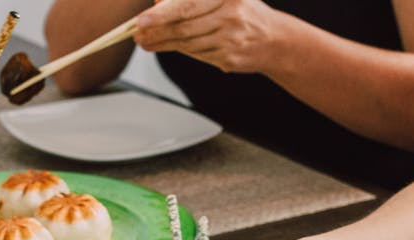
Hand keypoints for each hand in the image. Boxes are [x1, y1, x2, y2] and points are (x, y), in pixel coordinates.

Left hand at [134, 0, 277, 72]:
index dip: (162, 14)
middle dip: (156, 32)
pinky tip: (171, 46)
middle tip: (138, 34)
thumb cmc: (243, 12)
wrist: (275, 40)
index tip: (142, 19)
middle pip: (184, 27)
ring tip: (146, 42)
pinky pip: (198, 55)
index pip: (187, 4)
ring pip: (187, 44)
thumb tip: (157, 1)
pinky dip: (183, 50)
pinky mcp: (230, 58)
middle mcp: (232, 15)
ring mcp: (232, 39)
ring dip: (163, 44)